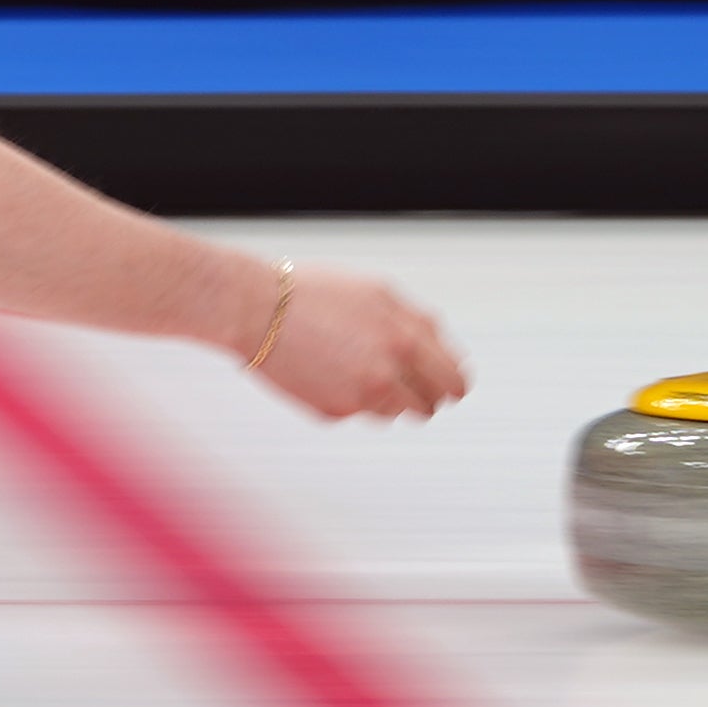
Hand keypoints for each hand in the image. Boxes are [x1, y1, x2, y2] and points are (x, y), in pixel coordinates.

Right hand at [247, 264, 462, 422]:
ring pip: (395, 413)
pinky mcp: (335, 411)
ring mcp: (363, 395)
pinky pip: (358, 414)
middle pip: (431, 404)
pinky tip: (325, 371)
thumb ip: (416, 322)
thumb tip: (440, 348)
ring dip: (384, 398)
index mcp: (408, 337)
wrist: (253, 307)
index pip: (453, 378)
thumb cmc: (310, 292)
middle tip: (408, 388)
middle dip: (425, 398)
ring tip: (353, 369)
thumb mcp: (377, 293)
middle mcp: (391, 369)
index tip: (441, 385)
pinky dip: (348, 398)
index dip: (450, 384)